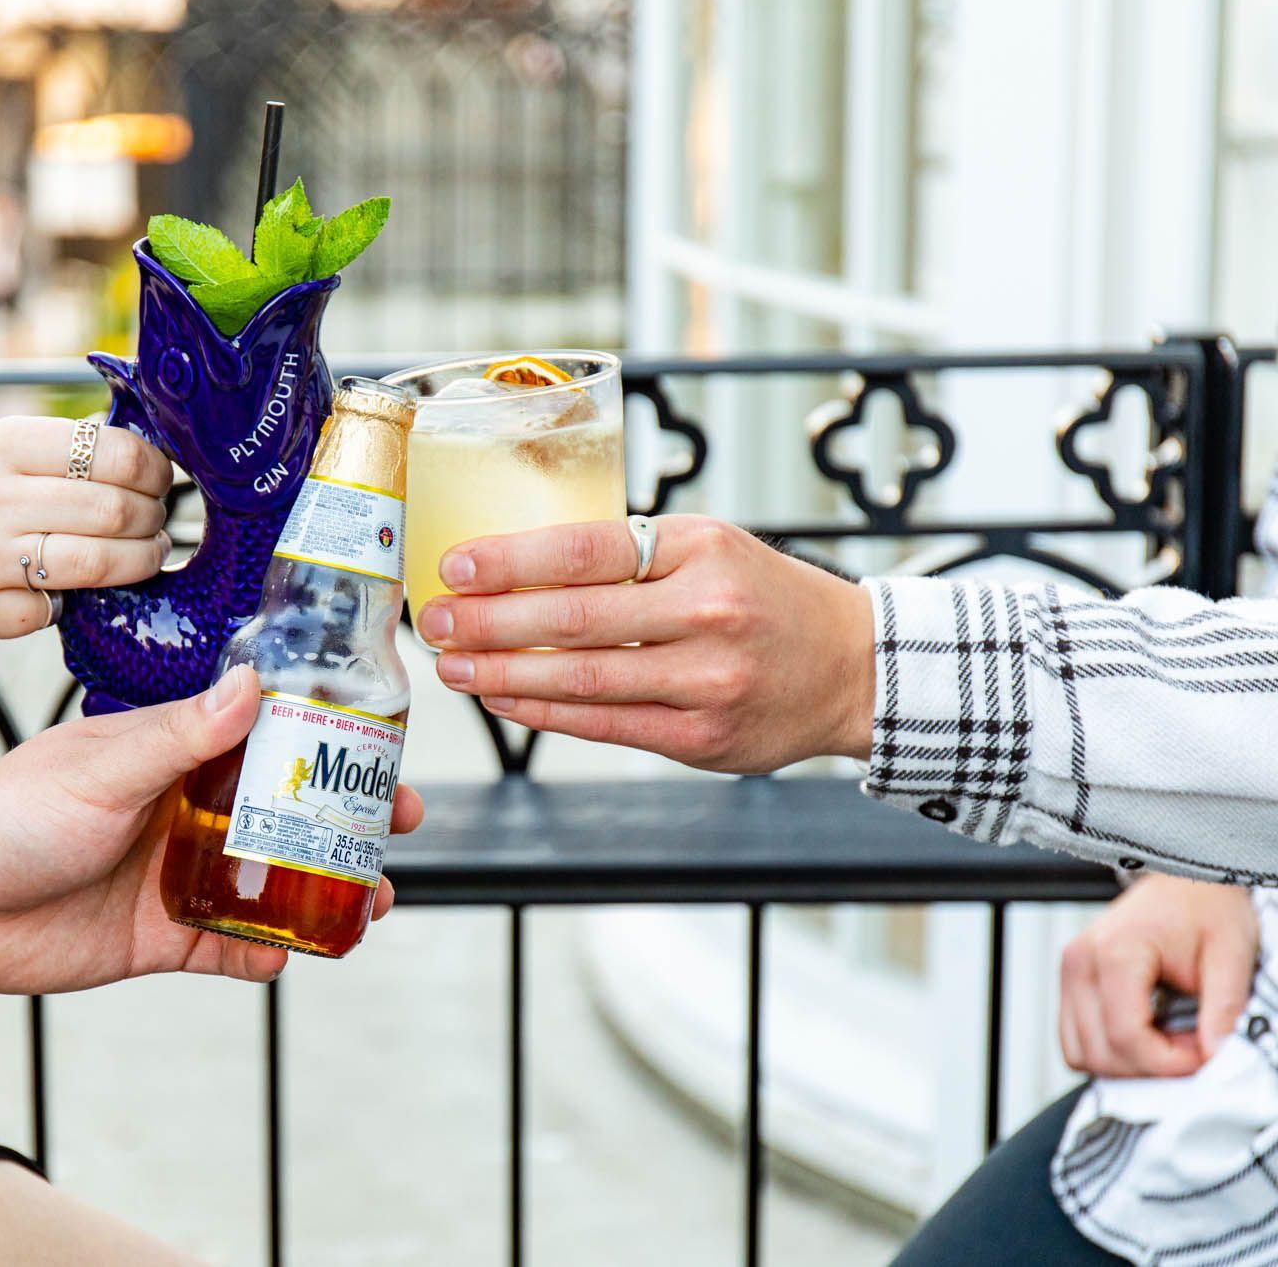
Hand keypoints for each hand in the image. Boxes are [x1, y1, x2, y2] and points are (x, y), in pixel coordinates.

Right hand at [0, 416, 172, 645]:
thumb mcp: (12, 453)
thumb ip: (77, 449)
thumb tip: (160, 452)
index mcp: (3, 443)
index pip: (111, 452)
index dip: (153, 469)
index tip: (159, 479)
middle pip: (113, 510)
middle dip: (153, 517)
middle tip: (157, 520)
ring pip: (96, 564)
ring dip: (141, 560)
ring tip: (148, 552)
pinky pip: (62, 610)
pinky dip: (84, 602)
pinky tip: (84, 589)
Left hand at [0, 666, 425, 993]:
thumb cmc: (4, 813)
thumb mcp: (101, 768)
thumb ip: (180, 734)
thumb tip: (253, 684)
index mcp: (172, 752)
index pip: (266, 735)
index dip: (327, 738)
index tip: (383, 743)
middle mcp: (183, 809)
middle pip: (286, 810)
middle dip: (348, 818)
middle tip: (402, 825)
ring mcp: (175, 874)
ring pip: (272, 882)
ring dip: (323, 890)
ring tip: (372, 901)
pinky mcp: (159, 936)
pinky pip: (230, 948)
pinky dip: (267, 955)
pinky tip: (294, 958)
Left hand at [416, 516, 874, 773]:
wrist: (852, 667)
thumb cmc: (764, 597)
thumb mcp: (710, 547)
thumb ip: (630, 555)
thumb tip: (518, 565)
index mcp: (702, 549)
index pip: (587, 551)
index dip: (511, 561)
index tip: (454, 566)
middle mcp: (706, 613)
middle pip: (573, 620)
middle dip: (489, 622)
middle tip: (434, 621)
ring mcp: (706, 681)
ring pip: (581, 679)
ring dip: (503, 672)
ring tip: (453, 664)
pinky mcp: (701, 739)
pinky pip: (603, 724)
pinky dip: (543, 711)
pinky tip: (502, 695)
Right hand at [1058, 874, 1257, 1076]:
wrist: (1182, 880)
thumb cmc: (1205, 906)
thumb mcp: (1230, 953)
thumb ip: (1225, 1006)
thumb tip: (1214, 1054)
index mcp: (1114, 952)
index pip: (1126, 1036)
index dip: (1169, 1062)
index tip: (1204, 1054)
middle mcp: (1079, 963)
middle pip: (1100, 1051)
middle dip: (1150, 1066)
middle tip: (1191, 1047)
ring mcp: (1069, 973)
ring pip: (1079, 1053)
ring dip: (1126, 1065)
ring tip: (1168, 1042)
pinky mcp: (1070, 983)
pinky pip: (1074, 1040)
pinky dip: (1109, 1053)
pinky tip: (1146, 1036)